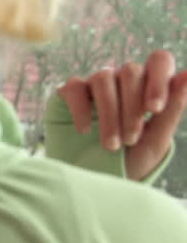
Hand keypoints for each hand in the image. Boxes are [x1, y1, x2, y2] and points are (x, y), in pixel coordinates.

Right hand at [56, 50, 186, 180]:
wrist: (97, 180)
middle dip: (132, 108)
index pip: (159, 61)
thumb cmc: (131, 159)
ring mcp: (94, 85)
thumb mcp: (157, 140)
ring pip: (103, 78)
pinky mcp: (70, 94)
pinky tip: (85, 131)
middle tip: (131, 140)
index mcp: (149, 86)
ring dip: (109, 113)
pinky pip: (75, 88)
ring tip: (111, 144)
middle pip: (130, 70)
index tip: (153, 110)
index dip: (158, 79)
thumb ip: (173, 109)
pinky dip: (82, 110)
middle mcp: (123, 80)